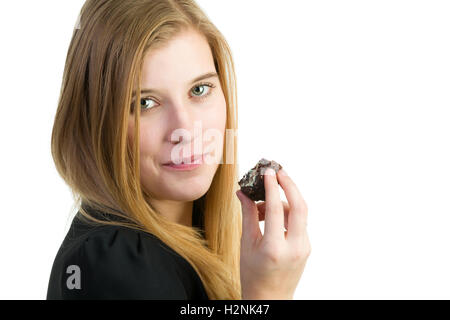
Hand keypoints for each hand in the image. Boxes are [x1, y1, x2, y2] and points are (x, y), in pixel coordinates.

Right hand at [236, 168, 310, 299]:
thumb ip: (248, 215)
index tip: (267, 172)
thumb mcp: (246, 244)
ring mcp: (304, 247)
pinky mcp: (307, 246)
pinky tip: (270, 216)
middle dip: (290, 185)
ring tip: (260, 205)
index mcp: (275, 248)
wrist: (270, 298)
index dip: (271, 187)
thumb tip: (242, 192)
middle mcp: (295, 247)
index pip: (277, 210)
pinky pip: (299, 222)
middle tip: (278, 171)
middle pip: (300, 206)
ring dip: (283, 201)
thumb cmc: (253, 275)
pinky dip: (286, 212)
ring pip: (300, 212)